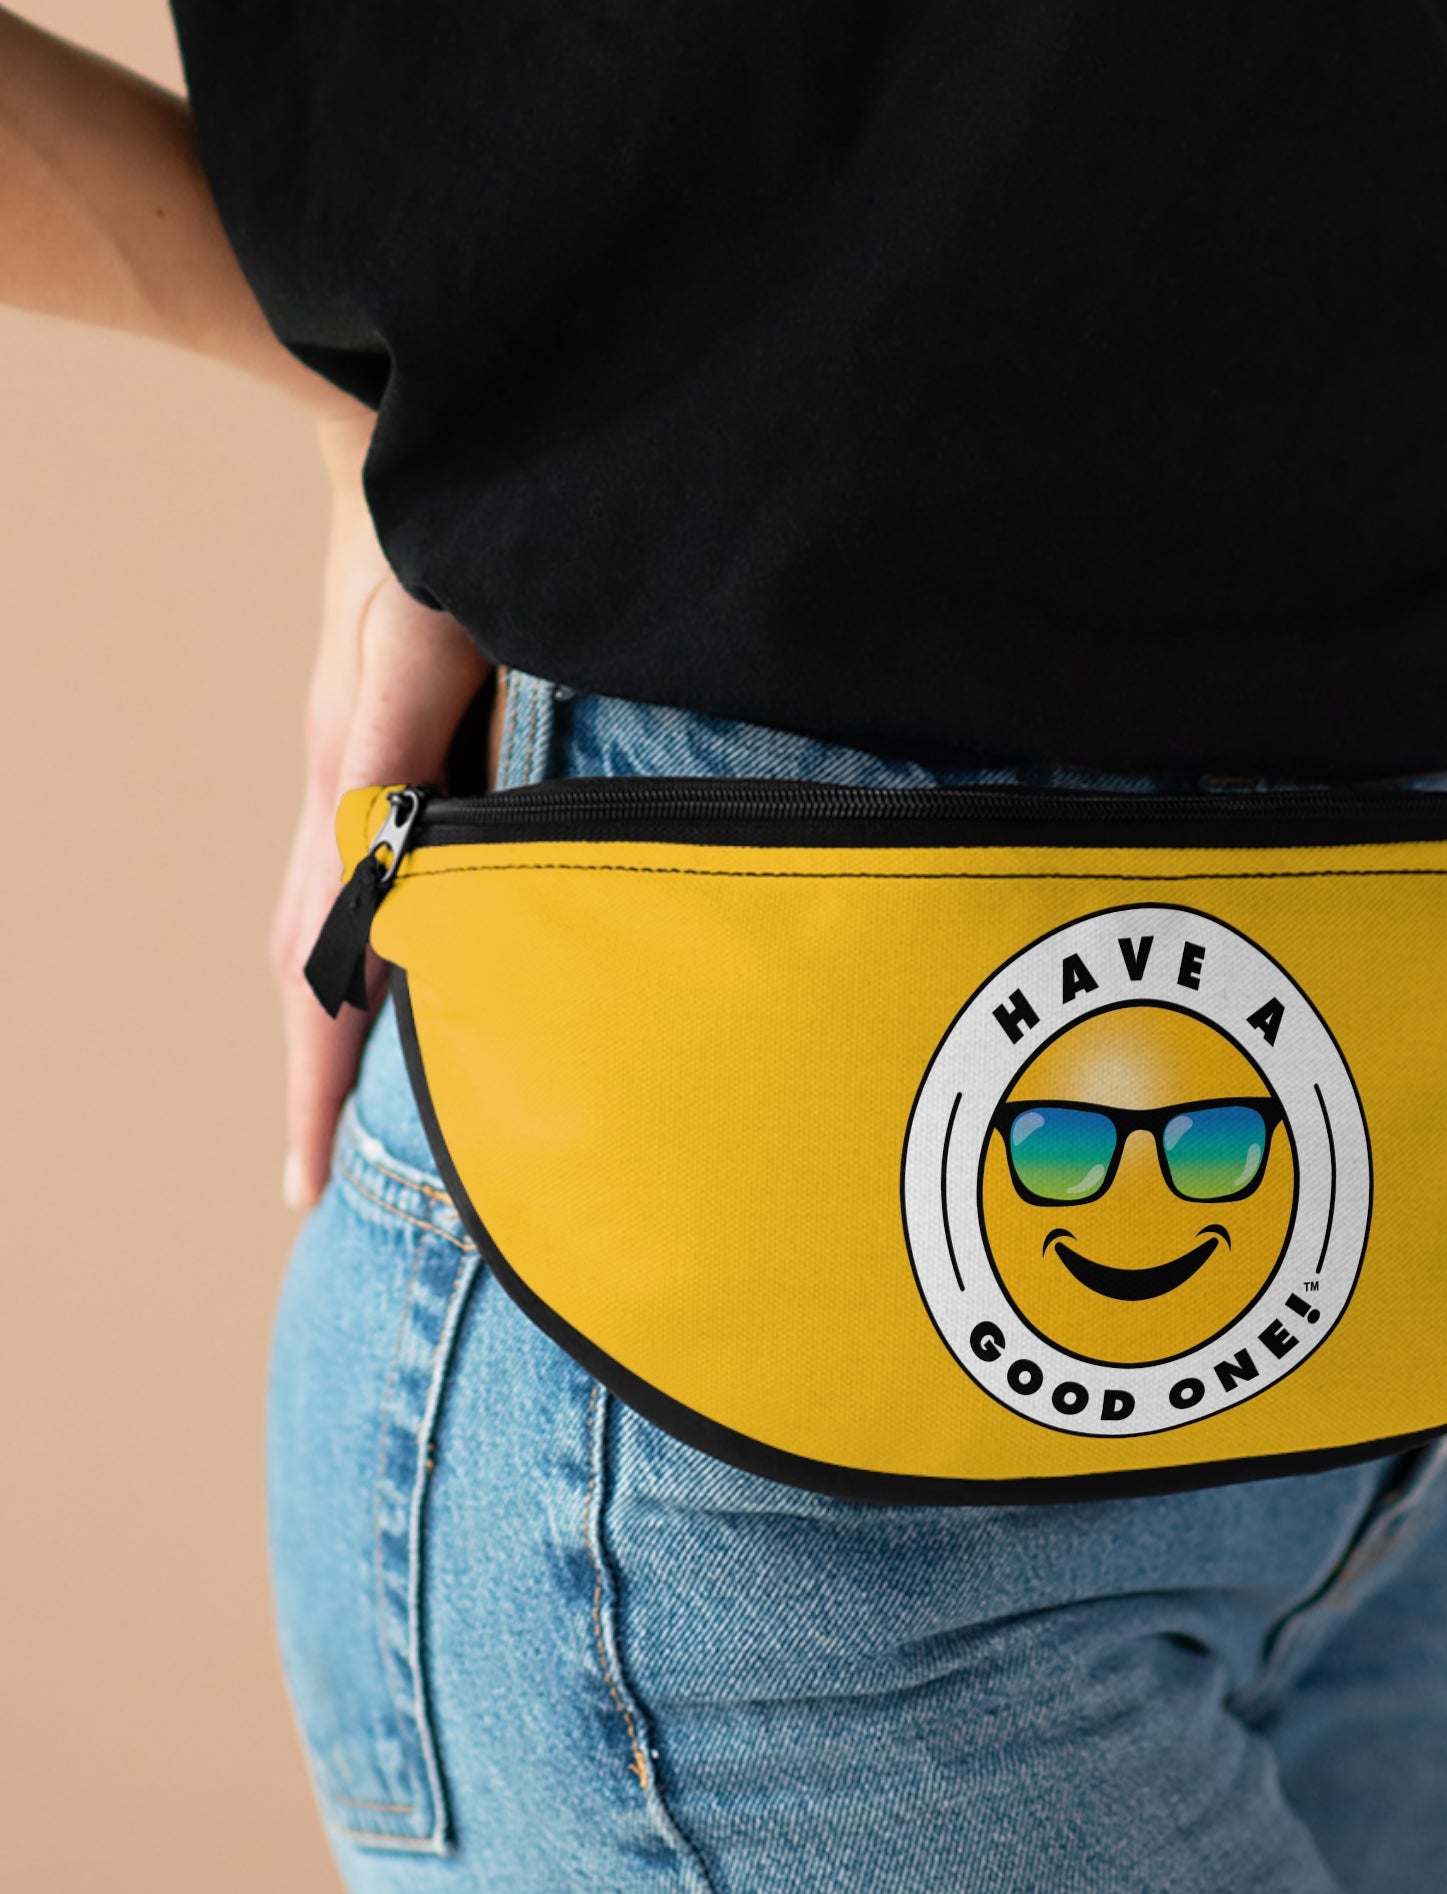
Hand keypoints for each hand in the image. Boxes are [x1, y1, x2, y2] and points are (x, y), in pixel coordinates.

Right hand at [272, 410, 489, 1207]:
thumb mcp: (420, 623)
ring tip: (350, 1122)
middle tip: (319, 1190)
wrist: (405, 438)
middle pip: (307, 969)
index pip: (318, 965)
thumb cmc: (427, 527)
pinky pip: (363, 881)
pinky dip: (367, 956)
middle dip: (314, 1082)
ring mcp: (361, 777)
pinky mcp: (392, 756)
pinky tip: (403, 987)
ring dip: (335, 1030)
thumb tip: (372, 858)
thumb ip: (396, 730)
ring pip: (328, 931)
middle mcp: (344, 796)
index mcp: (350, 788)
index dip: (316, 1077)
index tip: (307, 1184)